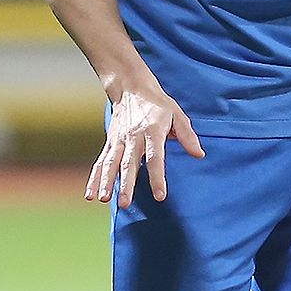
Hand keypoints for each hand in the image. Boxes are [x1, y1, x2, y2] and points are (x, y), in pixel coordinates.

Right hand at [89, 84, 204, 207]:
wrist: (131, 87)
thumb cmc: (158, 104)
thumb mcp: (177, 115)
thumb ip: (187, 136)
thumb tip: (199, 154)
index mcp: (151, 132)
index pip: (155, 159)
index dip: (157, 178)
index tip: (160, 196)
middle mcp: (132, 137)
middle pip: (128, 164)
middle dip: (125, 184)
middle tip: (124, 203)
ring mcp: (119, 140)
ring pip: (110, 163)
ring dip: (106, 182)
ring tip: (102, 199)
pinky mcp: (110, 142)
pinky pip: (101, 162)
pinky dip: (94, 178)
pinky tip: (90, 194)